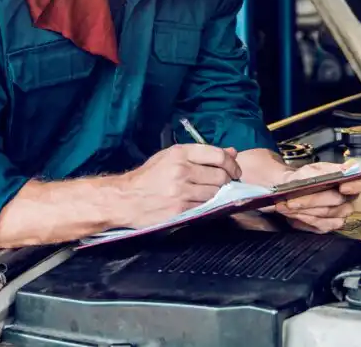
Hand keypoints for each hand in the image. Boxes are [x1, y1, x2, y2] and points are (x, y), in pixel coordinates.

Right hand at [118, 143, 240, 228]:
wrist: (125, 199)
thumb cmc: (150, 176)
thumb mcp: (172, 157)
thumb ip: (202, 154)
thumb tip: (232, 152)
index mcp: (180, 153)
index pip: (217, 155)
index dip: (232, 164)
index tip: (235, 171)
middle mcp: (181, 169)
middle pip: (220, 175)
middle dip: (228, 181)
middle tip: (227, 184)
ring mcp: (181, 190)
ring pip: (215, 192)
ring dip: (218, 194)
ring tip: (212, 193)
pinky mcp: (180, 209)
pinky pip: (204, 206)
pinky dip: (208, 205)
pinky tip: (202, 203)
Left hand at [272, 162, 360, 233]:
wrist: (288, 189)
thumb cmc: (304, 177)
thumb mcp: (314, 169)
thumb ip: (329, 170)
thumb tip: (347, 169)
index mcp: (350, 181)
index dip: (357, 186)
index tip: (343, 187)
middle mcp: (349, 199)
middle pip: (339, 201)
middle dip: (314, 199)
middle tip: (293, 198)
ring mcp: (340, 214)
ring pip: (327, 214)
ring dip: (306, 210)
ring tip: (288, 205)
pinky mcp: (329, 226)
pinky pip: (320, 225)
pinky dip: (304, 219)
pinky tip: (293, 214)